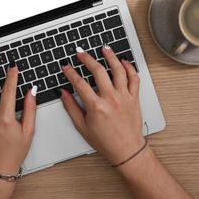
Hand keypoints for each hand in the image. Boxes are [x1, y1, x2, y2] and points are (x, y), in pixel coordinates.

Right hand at [60, 45, 144, 164]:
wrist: (127, 150)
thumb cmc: (105, 142)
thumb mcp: (82, 127)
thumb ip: (71, 107)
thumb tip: (63, 93)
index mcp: (96, 106)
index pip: (80, 83)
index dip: (70, 72)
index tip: (66, 66)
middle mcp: (111, 99)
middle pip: (98, 71)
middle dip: (87, 58)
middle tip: (80, 52)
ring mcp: (124, 97)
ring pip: (118, 70)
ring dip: (110, 57)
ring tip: (104, 48)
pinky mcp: (134, 98)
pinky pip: (134, 78)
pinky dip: (129, 68)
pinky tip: (123, 62)